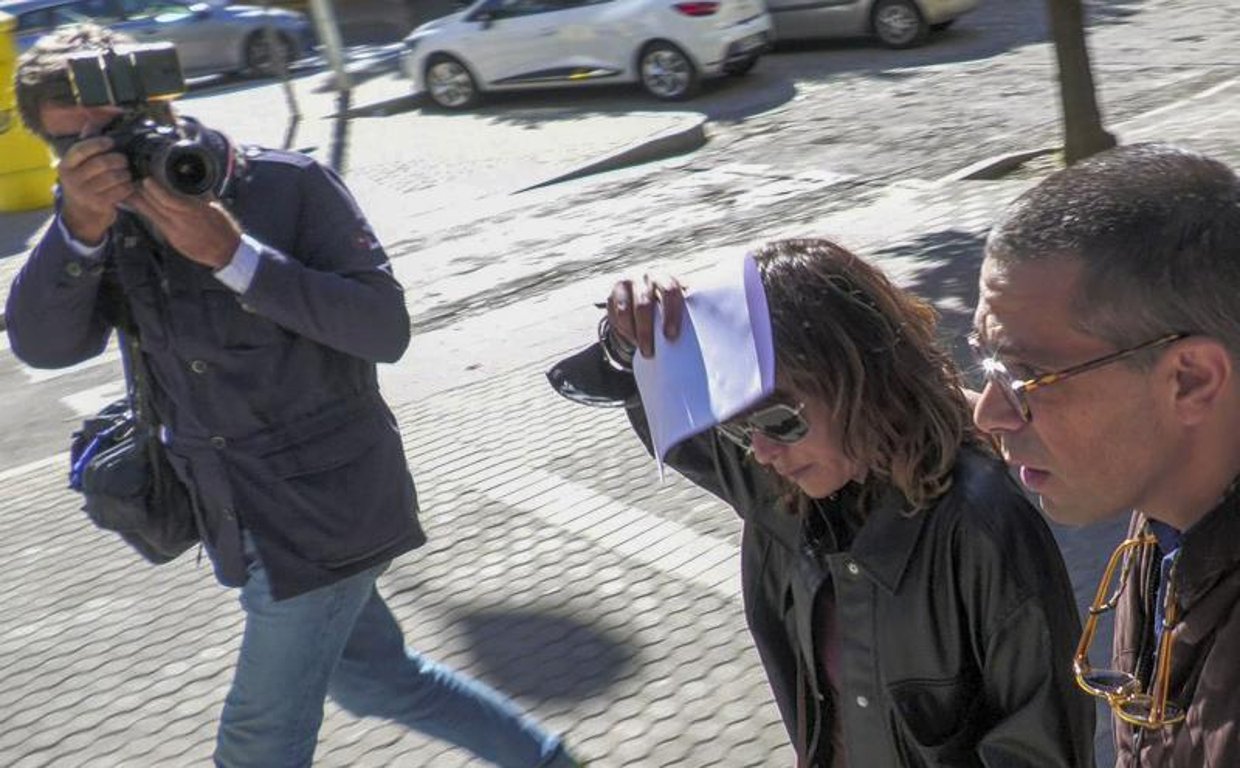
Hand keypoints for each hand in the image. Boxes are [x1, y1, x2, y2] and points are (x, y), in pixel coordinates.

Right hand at [57, 136, 134, 244]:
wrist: (82, 215)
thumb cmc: (84, 182)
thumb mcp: (79, 164)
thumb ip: (86, 142)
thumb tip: (93, 118)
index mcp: (66, 166)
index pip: (81, 149)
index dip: (99, 143)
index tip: (111, 142)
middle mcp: (73, 179)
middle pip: (101, 163)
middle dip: (117, 160)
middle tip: (124, 160)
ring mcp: (86, 193)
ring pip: (113, 177)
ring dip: (125, 174)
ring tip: (127, 173)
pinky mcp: (99, 205)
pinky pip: (120, 191)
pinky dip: (128, 186)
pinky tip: (130, 185)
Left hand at [125, 179, 241, 268]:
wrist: (227, 252)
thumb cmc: (224, 228)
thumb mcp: (214, 208)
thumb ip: (201, 195)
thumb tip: (191, 181)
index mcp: (193, 212)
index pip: (167, 199)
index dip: (153, 189)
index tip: (145, 179)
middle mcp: (181, 222)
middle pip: (154, 207)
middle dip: (141, 194)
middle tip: (132, 183)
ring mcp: (175, 233)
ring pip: (152, 216)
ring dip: (141, 205)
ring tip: (131, 195)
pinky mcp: (173, 241)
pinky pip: (158, 224)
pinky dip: (150, 215)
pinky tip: (143, 209)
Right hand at [606, 273, 685, 357]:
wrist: (649, 292)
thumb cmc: (671, 304)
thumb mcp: (682, 304)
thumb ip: (690, 313)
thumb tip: (703, 336)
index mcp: (667, 278)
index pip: (669, 291)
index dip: (670, 314)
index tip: (671, 336)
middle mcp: (646, 277)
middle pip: (644, 304)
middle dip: (647, 331)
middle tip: (651, 352)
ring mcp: (627, 284)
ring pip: (626, 312)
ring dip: (633, 334)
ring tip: (642, 350)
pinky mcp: (613, 294)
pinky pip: (615, 316)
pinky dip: (623, 331)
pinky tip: (632, 340)